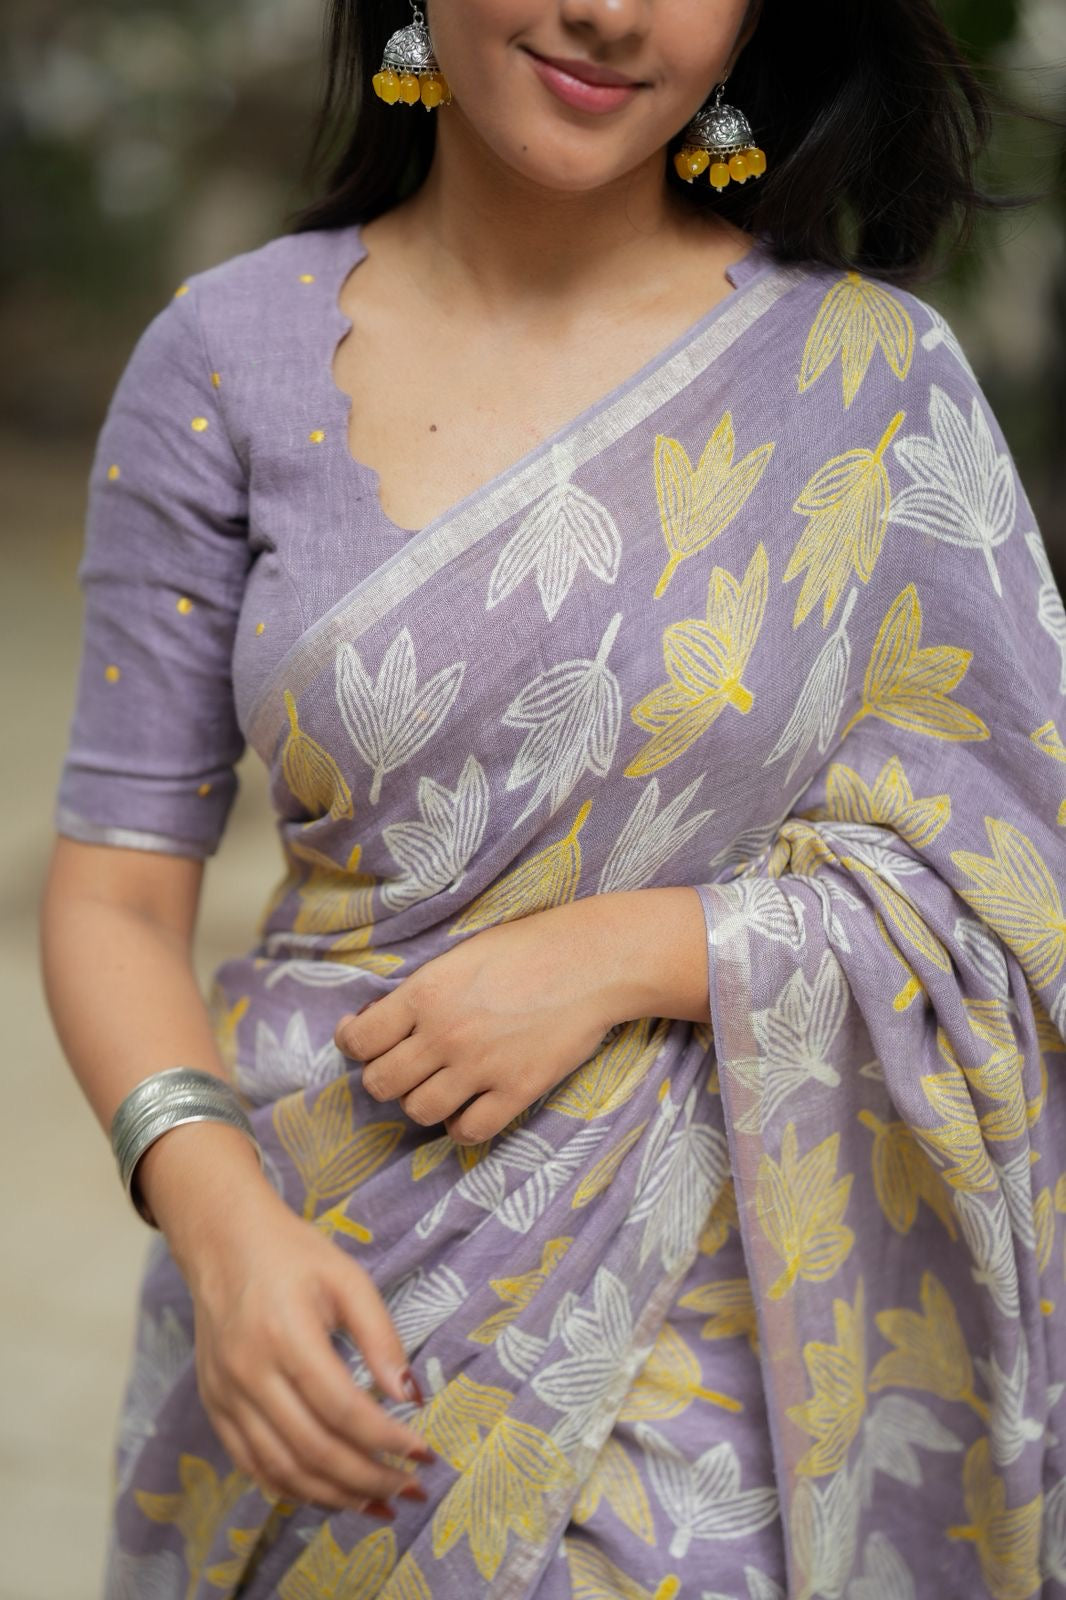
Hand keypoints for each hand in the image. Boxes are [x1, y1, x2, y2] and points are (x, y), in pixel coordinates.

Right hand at [186, 1181, 433, 1514]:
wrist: (223, 1242)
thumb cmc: (293, 1255)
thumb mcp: (348, 1279)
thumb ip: (381, 1337)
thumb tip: (411, 1397)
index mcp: (286, 1336)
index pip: (342, 1409)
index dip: (386, 1440)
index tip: (423, 1454)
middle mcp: (249, 1374)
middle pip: (313, 1450)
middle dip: (368, 1478)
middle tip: (409, 1489)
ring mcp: (225, 1396)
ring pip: (282, 1469)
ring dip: (334, 1496)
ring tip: (378, 1503)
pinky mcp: (214, 1407)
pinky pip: (252, 1465)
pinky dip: (293, 1488)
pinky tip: (329, 1494)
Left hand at [334, 903, 620, 1144]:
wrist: (593, 962)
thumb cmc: (528, 947)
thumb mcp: (461, 954)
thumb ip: (422, 990)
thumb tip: (383, 1017)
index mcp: (426, 993)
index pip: (360, 1039)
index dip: (354, 1043)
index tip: (362, 1041)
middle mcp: (445, 1034)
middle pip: (382, 1083)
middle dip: (385, 1077)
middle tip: (403, 1066)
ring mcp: (480, 1067)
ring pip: (419, 1111)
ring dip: (422, 1101)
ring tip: (439, 1085)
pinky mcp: (516, 1091)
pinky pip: (469, 1131)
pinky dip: (461, 1126)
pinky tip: (469, 1108)